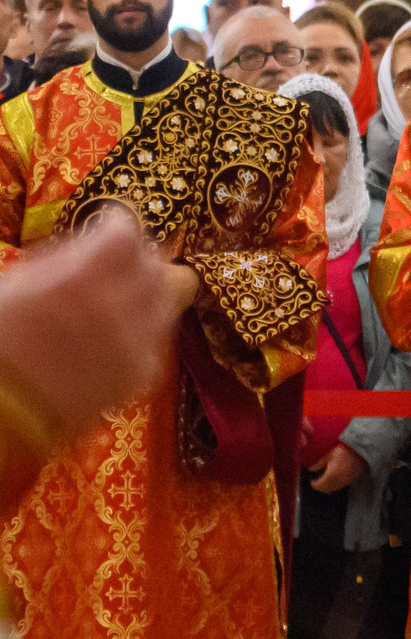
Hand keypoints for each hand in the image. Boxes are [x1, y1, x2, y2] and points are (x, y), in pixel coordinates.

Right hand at [0, 217, 195, 439]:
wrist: (3, 410)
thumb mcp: (18, 284)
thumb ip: (66, 258)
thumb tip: (96, 241)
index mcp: (82, 276)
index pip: (127, 233)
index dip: (117, 228)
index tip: (109, 229)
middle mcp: (120, 304)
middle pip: (154, 264)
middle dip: (136, 259)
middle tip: (114, 266)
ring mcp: (139, 340)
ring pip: (166, 298)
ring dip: (144, 294)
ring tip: (114, 302)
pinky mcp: (145, 371)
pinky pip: (157, 337)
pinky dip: (141, 330)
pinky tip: (112, 338)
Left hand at [309, 442, 366, 493]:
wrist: (362, 453)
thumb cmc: (344, 452)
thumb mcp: (329, 455)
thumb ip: (319, 464)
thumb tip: (310, 469)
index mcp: (330, 476)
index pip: (319, 485)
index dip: (313, 484)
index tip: (311, 479)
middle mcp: (337, 482)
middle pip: (325, 489)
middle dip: (320, 486)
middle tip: (316, 480)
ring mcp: (345, 483)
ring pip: (332, 489)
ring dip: (327, 487)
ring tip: (324, 479)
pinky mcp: (350, 482)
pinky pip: (339, 487)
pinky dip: (334, 485)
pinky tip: (333, 478)